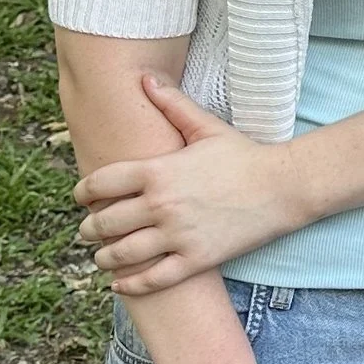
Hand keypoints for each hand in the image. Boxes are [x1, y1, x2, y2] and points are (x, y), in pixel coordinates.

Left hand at [78, 77, 298, 288]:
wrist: (283, 187)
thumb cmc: (244, 156)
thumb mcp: (206, 127)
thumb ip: (171, 104)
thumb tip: (145, 78)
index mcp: (157, 171)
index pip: (101, 184)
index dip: (82, 193)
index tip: (80, 197)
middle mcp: (161, 205)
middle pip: (105, 222)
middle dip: (89, 228)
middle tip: (87, 231)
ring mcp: (178, 235)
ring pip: (123, 254)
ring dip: (103, 257)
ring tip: (100, 256)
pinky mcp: (196, 259)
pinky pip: (153, 279)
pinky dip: (131, 284)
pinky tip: (120, 283)